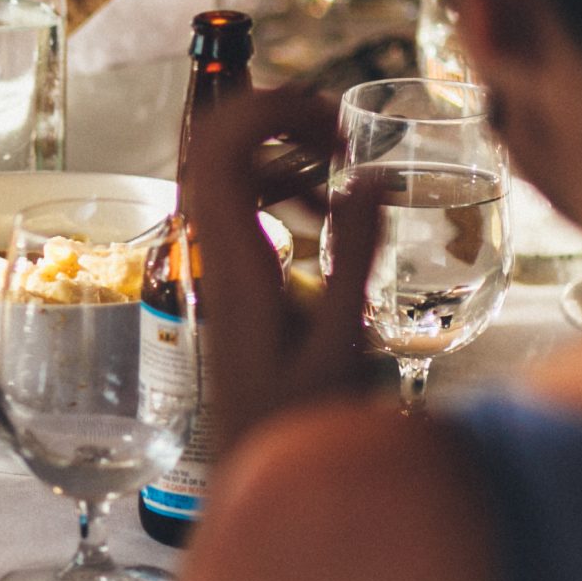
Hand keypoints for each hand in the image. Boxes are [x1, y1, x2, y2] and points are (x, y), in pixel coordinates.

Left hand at [185, 87, 381, 450]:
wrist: (257, 472)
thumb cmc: (303, 424)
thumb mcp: (343, 342)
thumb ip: (354, 255)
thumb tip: (368, 175)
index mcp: (235, 263)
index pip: (215, 153)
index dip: (262, 108)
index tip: (327, 116)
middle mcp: (213, 256)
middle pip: (215, 148)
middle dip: (276, 118)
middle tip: (339, 135)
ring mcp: (217, 264)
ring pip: (227, 172)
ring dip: (281, 151)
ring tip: (338, 167)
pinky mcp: (231, 278)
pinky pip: (241, 206)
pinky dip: (281, 187)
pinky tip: (323, 211)